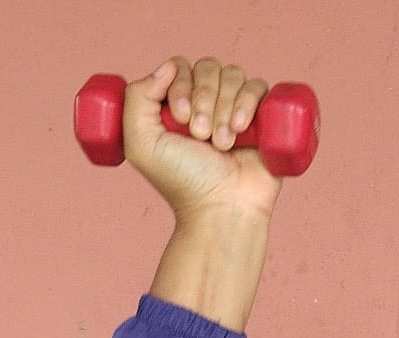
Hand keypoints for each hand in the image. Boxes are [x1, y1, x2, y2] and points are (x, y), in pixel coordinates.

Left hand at [124, 56, 282, 222]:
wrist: (221, 209)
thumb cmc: (182, 182)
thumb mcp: (141, 144)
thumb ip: (136, 99)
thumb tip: (168, 67)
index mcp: (176, 104)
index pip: (179, 67)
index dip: (180, 86)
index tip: (180, 120)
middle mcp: (206, 102)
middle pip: (206, 68)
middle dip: (203, 100)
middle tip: (200, 136)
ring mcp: (235, 107)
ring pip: (232, 75)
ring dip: (224, 107)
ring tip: (221, 144)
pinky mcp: (262, 116)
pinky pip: (258, 86)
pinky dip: (247, 103)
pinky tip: (240, 130)